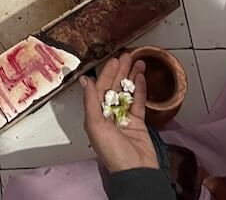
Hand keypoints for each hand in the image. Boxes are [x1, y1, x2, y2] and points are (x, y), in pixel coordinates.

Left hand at [81, 54, 157, 173]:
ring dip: (132, 77)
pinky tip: (141, 77)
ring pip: (128, 92)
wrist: (135, 170)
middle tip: (127, 55)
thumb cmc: (112, 151)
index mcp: (96, 115)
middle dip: (120, 71)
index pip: (100, 88)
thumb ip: (91, 101)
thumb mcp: (95, 125)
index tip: (113, 60)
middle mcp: (109, 114)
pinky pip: (139, 102)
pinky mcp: (138, 122)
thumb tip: (84, 80)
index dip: (106, 73)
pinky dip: (140, 90)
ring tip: (138, 62)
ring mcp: (124, 117)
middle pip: (114, 87)